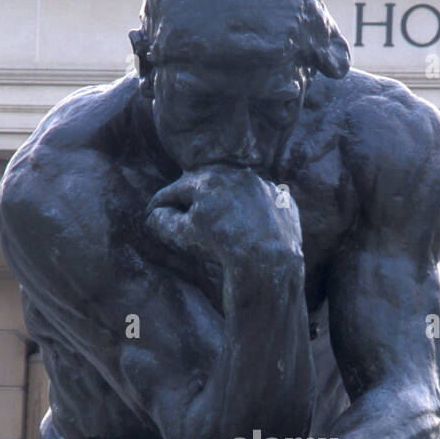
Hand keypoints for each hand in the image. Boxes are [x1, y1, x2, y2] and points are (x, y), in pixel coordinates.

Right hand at [144, 167, 302, 279]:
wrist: (267, 263)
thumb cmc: (221, 247)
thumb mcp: (183, 235)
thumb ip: (164, 221)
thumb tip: (155, 215)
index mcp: (210, 179)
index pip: (178, 189)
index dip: (162, 202)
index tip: (153, 212)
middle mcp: (240, 176)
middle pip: (209, 188)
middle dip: (195, 201)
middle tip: (184, 215)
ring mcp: (266, 188)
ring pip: (239, 194)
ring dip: (228, 205)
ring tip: (221, 224)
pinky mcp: (286, 203)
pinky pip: (265, 205)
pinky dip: (256, 215)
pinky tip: (251, 230)